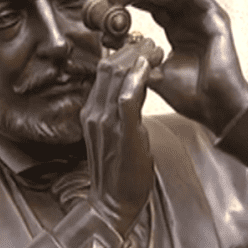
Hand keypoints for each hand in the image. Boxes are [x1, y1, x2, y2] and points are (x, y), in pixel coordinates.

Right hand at [81, 38, 163, 234]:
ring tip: (155, 49)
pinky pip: (127, 98)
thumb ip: (122, 113)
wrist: (111, 204)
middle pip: (108, 67)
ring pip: (116, 76)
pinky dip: (138, 78)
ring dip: (138, 58)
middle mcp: (94, 113)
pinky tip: (149, 67)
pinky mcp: (121, 133)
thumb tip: (135, 92)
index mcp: (92, 111)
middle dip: (132, 50)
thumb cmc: (119, 173)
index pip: (104, 71)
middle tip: (152, 43)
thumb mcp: (117, 135)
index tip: (143, 48)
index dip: (124, 54)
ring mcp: (105, 122)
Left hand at [109, 0, 247, 135]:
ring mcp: (205, 18)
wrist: (217, 110)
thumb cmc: (192, 97)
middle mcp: (191, 20)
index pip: (152, 4)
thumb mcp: (154, 75)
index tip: (111, 2)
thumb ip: (136, 60)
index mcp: (178, 31)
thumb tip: (109, 47)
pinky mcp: (217, 20)